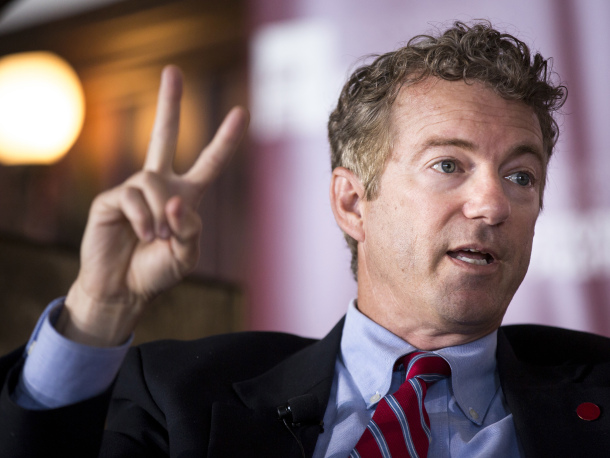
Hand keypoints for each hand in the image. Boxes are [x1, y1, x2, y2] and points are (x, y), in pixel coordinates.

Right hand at [56, 66, 248, 345]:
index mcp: (185, 197)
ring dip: (160, 213)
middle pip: (163, 136)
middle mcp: (159, 186)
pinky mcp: (110, 199)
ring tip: (157, 237)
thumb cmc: (157, 272)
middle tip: (172, 71)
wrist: (123, 290)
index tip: (242, 112)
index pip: (209, 163)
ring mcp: (133, 190)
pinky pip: (132, 196)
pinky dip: (143, 218)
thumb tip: (175, 199)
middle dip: (168, 104)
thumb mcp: (187, 256)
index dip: (225, 140)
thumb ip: (191, 229)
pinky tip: (143, 235)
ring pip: (153, 180)